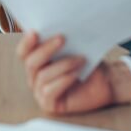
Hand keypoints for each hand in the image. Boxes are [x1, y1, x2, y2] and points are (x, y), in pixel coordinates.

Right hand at [16, 31, 130, 113]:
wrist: (106, 80)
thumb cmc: (88, 61)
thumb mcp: (74, 46)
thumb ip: (61, 39)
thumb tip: (55, 26)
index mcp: (37, 61)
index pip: (24, 53)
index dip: (26, 43)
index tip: (36, 32)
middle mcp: (35, 77)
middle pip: (30, 63)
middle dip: (46, 49)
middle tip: (62, 38)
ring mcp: (40, 92)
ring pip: (43, 76)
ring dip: (63, 65)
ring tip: (81, 59)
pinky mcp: (49, 104)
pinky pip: (49, 91)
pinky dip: (63, 80)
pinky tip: (76, 75)